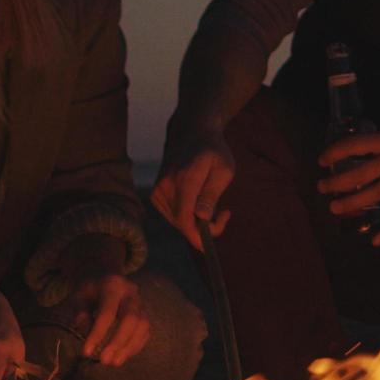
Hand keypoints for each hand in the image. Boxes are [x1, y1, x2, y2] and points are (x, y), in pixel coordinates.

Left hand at [57, 272, 150, 367]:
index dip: (98, 333)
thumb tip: (84, 329)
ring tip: (114, 363)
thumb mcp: (79, 295)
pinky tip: (123, 357)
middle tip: (104, 361)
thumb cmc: (90, 290)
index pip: (107, 313)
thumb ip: (80, 310)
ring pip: (142, 326)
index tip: (86, 352)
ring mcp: (141, 303)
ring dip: (129, 347)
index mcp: (113, 286)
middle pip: (131, 319)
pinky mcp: (145, 314)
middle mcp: (131, 294)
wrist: (107, 277)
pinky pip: (146, 332)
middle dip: (118, 342)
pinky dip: (136, 346)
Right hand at [150, 126, 232, 250]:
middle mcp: (167, 185)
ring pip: (177, 221)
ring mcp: (158, 189)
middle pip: (182, 223)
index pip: (186, 218)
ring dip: (195, 221)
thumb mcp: (223, 170)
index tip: (209, 247)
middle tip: (224, 214)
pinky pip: (172, 215)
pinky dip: (186, 215)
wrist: (191, 133)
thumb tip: (202, 218)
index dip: (196, 238)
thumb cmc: (213, 151)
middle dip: (203, 228)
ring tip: (214, 203)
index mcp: (186, 179)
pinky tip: (197, 201)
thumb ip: (211, 194)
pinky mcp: (155, 193)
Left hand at [317, 121, 379, 245]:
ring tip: (335, 208)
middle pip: (362, 173)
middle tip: (322, 187)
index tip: (321, 160)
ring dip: (353, 202)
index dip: (337, 152)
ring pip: (376, 193)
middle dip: (338, 182)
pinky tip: (376, 241)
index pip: (357, 145)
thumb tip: (354, 151)